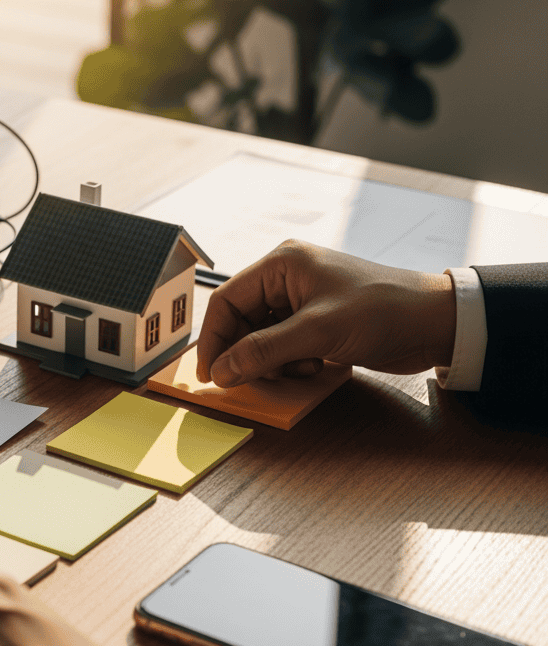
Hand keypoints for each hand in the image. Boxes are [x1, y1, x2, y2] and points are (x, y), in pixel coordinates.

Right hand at [197, 240, 457, 387]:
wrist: (437, 323)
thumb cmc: (383, 311)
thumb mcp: (318, 332)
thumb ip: (264, 351)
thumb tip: (221, 371)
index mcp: (281, 265)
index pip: (227, 301)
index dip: (213, 339)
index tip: (210, 374)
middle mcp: (287, 279)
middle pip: (241, 322)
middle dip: (246, 353)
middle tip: (248, 381)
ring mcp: (302, 302)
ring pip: (260, 338)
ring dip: (271, 362)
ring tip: (299, 370)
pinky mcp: (316, 323)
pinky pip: (283, 347)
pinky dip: (290, 363)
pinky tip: (315, 367)